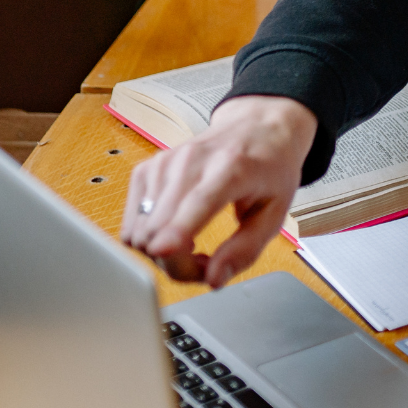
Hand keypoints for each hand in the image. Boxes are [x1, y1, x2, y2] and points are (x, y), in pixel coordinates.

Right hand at [120, 95, 316, 287]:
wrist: (256, 127)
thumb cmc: (270, 167)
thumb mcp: (276, 211)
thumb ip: (246, 249)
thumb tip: (213, 279)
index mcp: (231, 168)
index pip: (196, 202)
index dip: (176, 232)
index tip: (162, 251)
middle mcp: (190, 162)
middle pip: (159, 228)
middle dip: (175, 263)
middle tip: (204, 261)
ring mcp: (163, 164)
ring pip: (138, 231)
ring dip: (160, 252)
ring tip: (192, 243)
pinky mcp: (146, 169)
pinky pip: (131, 222)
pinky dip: (149, 237)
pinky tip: (175, 230)